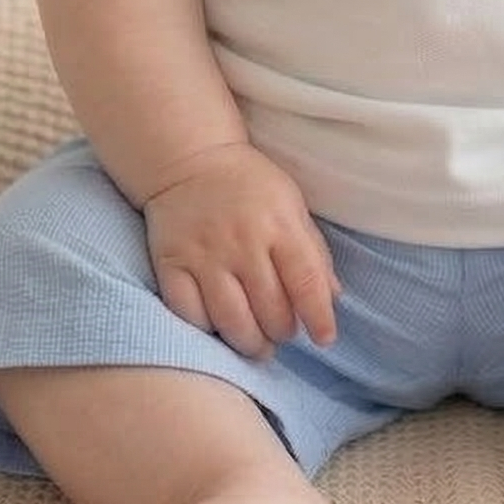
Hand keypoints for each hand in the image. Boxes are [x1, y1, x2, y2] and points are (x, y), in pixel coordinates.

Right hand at [141, 145, 340, 359]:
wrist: (189, 159)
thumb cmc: (249, 185)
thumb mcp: (291, 204)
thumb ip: (312, 251)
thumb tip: (332, 298)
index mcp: (279, 225)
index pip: (306, 282)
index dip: (319, 318)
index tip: (324, 337)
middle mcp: (243, 243)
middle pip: (270, 311)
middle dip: (283, 332)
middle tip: (283, 332)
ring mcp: (204, 255)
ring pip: (231, 321)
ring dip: (250, 342)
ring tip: (257, 344)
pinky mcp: (171, 264)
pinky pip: (189, 313)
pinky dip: (207, 329)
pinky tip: (219, 327)